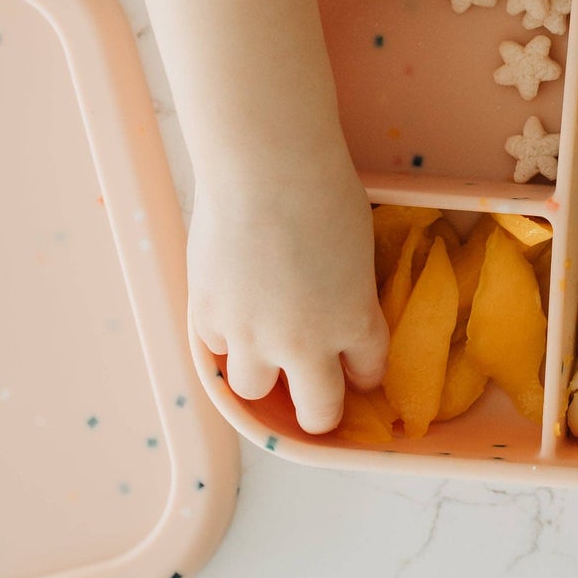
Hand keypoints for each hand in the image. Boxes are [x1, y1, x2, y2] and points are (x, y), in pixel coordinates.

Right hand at [188, 153, 387, 432]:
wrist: (266, 166)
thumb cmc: (323, 188)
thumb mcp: (356, 248)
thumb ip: (346, 289)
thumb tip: (332, 304)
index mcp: (355, 320)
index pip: (368, 372)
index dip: (363, 371)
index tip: (357, 367)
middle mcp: (306, 343)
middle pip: (317, 412)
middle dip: (319, 411)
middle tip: (314, 396)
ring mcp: (252, 336)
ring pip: (254, 390)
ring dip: (262, 371)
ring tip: (261, 344)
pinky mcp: (209, 317)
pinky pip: (216, 346)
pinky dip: (224, 332)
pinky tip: (230, 302)